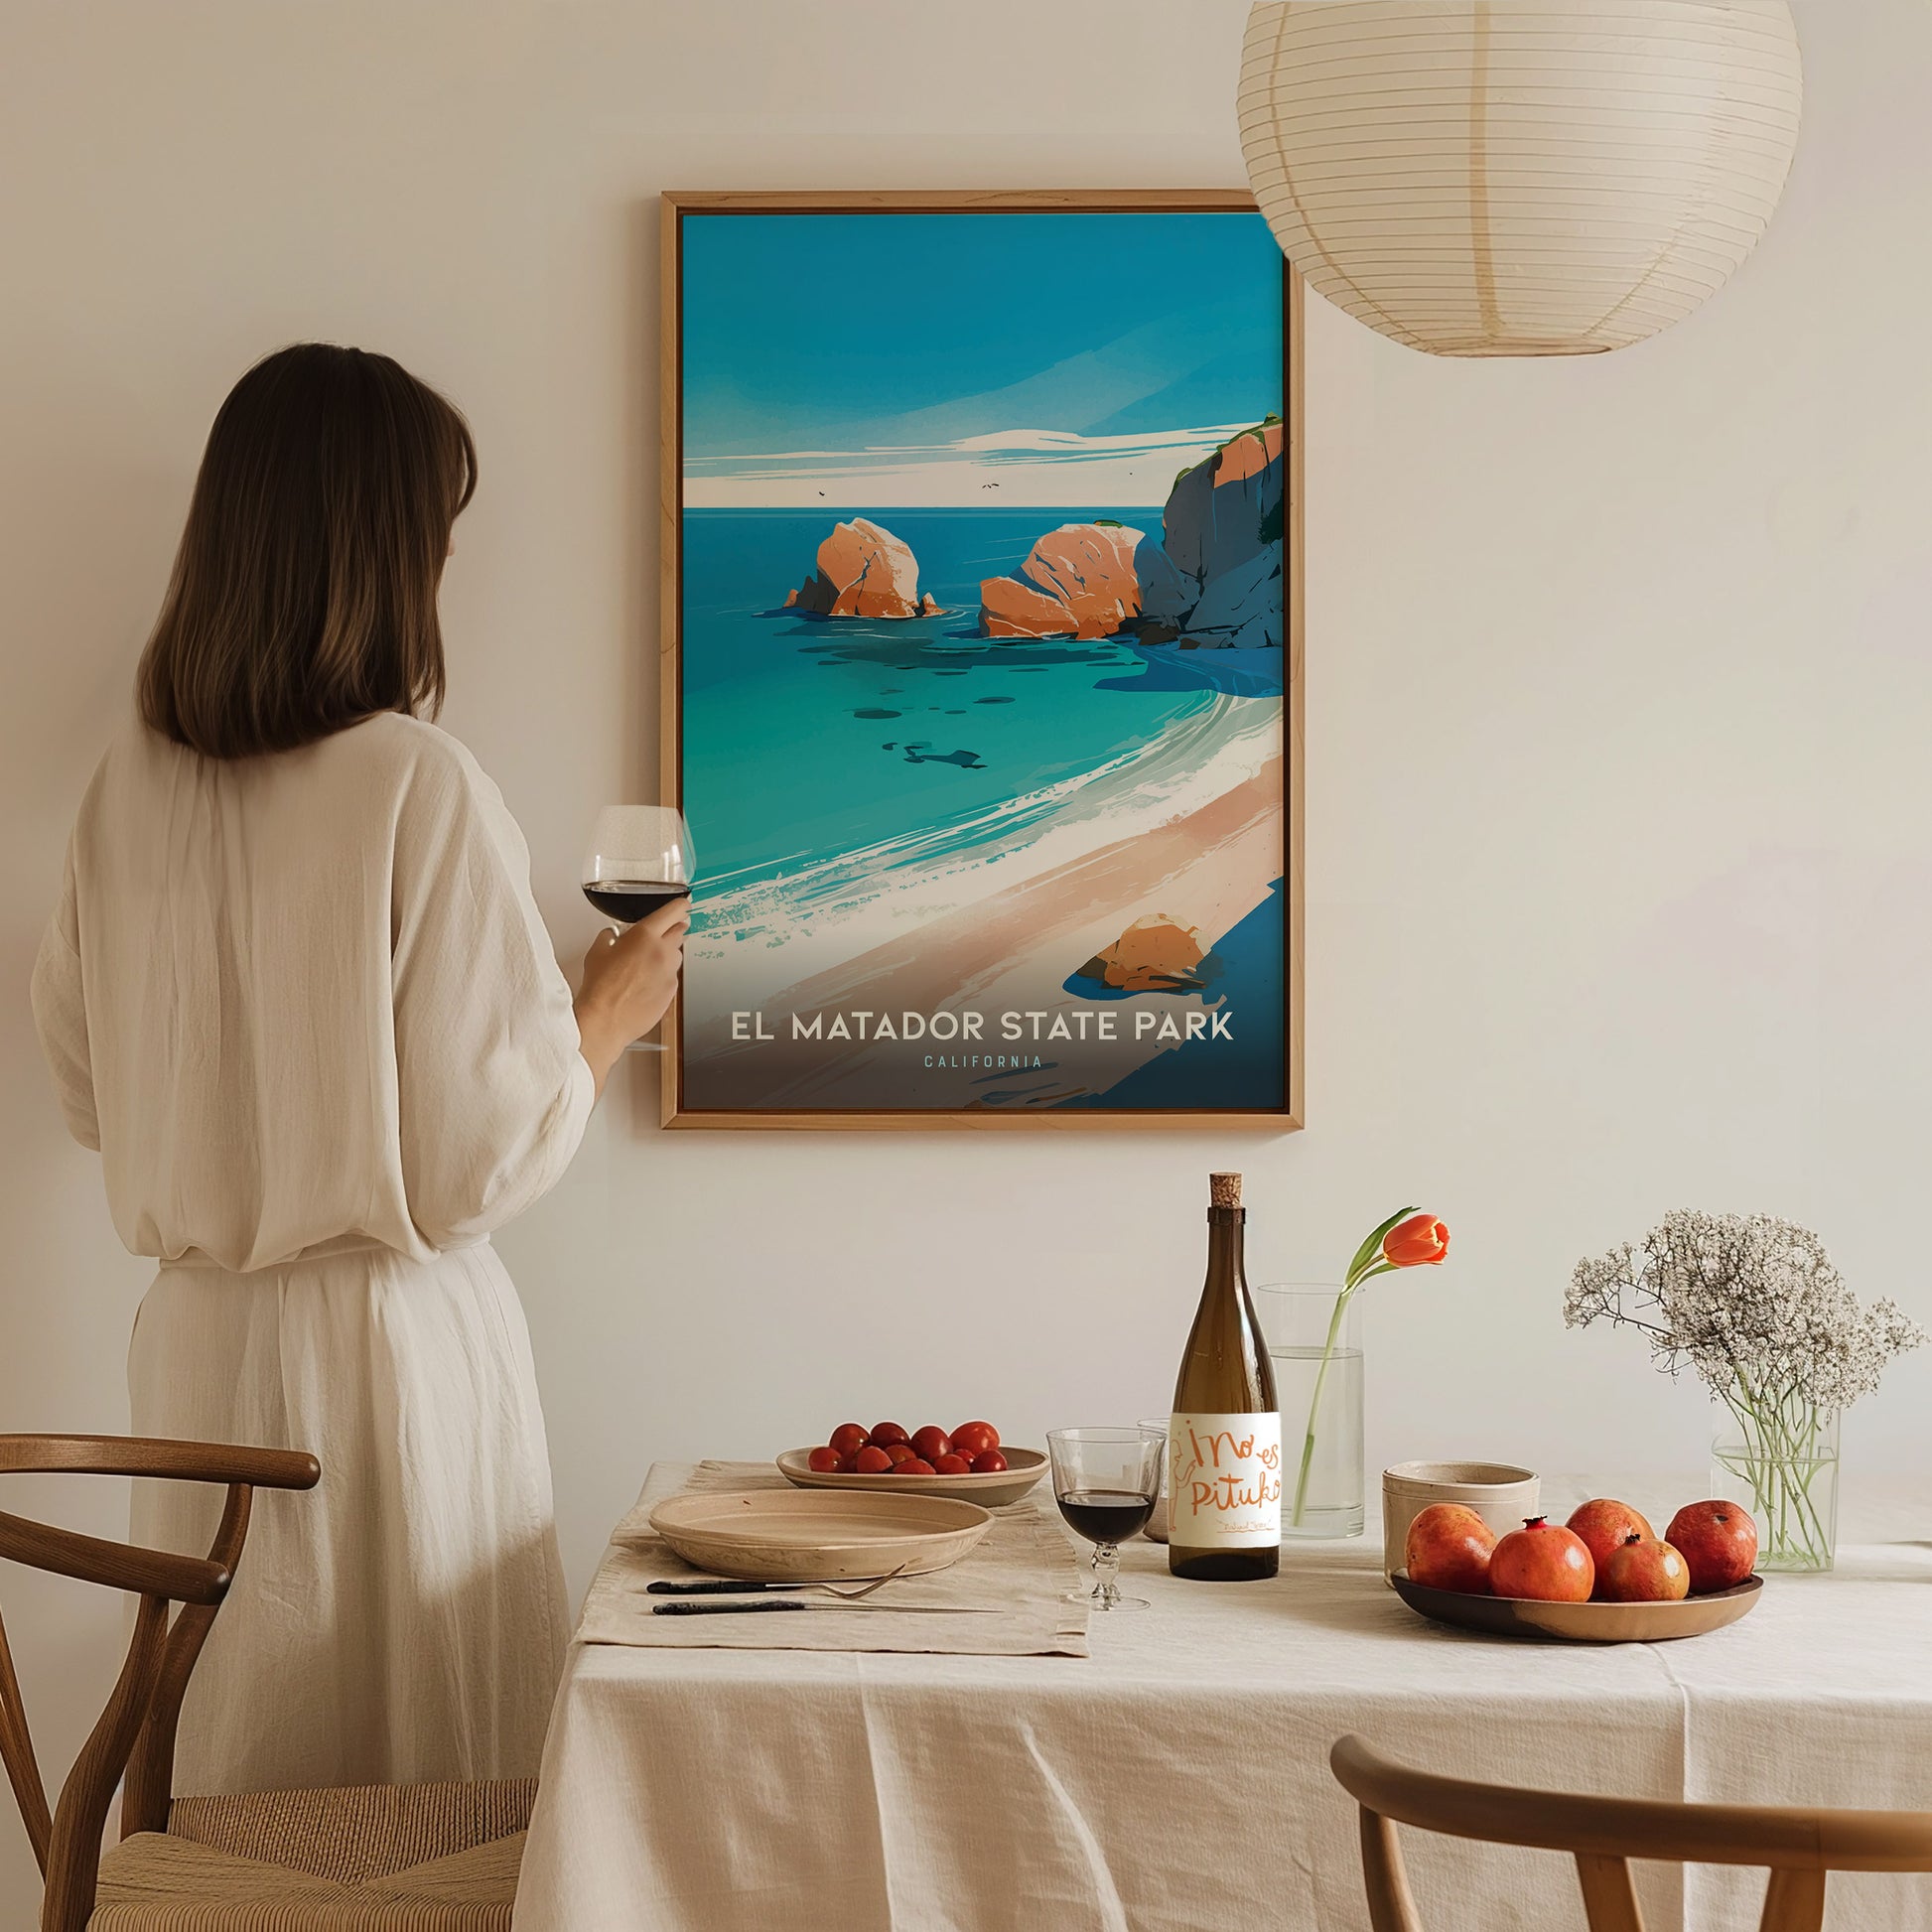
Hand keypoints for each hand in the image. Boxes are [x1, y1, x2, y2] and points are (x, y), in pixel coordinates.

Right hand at [574, 896, 689, 1094]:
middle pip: (680, 931)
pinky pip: (672, 977)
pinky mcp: (672, 991)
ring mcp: (670, 973)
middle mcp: (662, 952)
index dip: (680, 906)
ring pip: (677, 955)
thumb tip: (612, 935)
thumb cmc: (600, 988)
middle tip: (661, 934)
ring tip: (647, 964)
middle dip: (672, 930)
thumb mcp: (597, 952)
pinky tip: (646, 983)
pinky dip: (664, 976)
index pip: (674, 911)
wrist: (605, 1020)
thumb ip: (609, 937)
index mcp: (645, 935)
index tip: (683, 905)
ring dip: (667, 954)